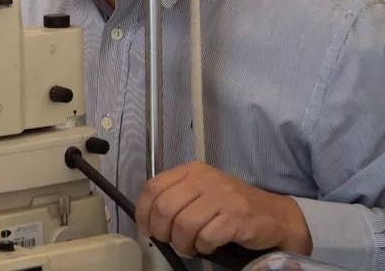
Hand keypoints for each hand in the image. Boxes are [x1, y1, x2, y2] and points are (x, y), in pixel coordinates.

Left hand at [135, 161, 312, 256]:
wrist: (275, 215)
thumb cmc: (231, 206)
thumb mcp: (201, 190)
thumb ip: (176, 196)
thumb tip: (148, 218)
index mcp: (191, 171)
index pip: (153, 187)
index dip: (144, 211)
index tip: (146, 228)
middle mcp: (204, 180)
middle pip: (165, 208)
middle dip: (162, 231)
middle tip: (169, 241)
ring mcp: (221, 197)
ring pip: (183, 225)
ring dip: (182, 243)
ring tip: (189, 246)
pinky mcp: (235, 217)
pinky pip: (205, 237)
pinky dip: (202, 247)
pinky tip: (207, 246)